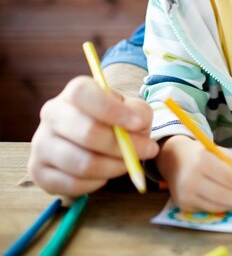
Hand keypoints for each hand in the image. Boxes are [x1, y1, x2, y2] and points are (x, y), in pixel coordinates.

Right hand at [28, 76, 158, 195]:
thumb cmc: (117, 121)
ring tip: (129, 163)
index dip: (112, 110)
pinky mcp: (38, 171)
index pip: (83, 94)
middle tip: (148, 151)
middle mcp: (51, 114)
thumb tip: (136, 124)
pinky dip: (98, 183)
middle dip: (122, 146)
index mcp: (74, 93)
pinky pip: (73, 184)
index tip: (138, 124)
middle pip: (86, 133)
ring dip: (115, 167)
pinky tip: (106, 174)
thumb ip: (139, 113)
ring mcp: (41, 143)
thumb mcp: (133, 110)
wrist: (95, 140)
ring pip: (82, 163)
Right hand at [156, 135, 231, 212]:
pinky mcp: (182, 204)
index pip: (229, 178)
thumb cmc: (203, 154)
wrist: (174, 158)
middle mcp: (191, 178)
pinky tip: (225, 201)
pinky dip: (220, 207)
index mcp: (202, 160)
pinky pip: (208, 209)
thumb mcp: (223, 153)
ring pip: (216, 206)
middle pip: (223, 195)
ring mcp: (185, 193)